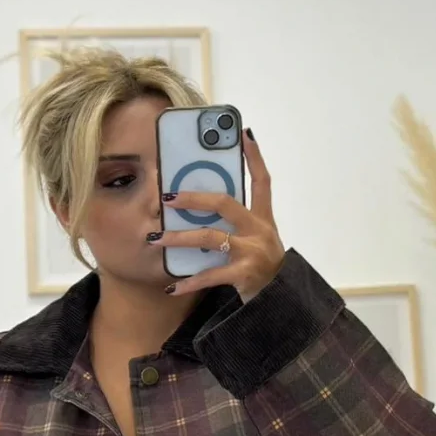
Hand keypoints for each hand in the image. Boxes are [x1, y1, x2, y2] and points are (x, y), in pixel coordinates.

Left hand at [159, 129, 286, 301]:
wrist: (279, 302)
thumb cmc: (261, 269)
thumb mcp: (256, 242)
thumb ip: (235, 225)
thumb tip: (199, 209)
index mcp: (263, 219)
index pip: (262, 181)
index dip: (254, 157)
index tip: (244, 134)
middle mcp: (260, 231)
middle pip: (225, 203)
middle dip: (193, 198)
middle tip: (167, 197)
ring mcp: (253, 252)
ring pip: (209, 237)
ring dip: (179, 238)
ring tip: (156, 239)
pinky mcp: (245, 274)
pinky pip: (210, 275)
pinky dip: (188, 282)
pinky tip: (171, 287)